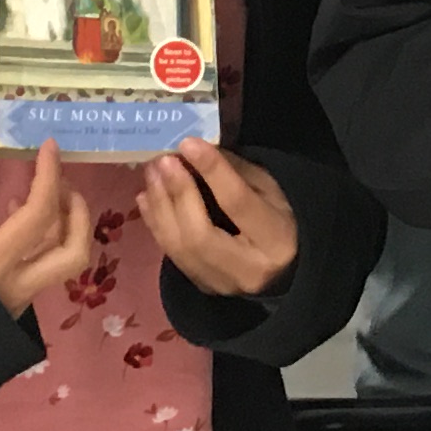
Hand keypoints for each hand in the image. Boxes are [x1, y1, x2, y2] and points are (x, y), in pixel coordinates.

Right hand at [0, 131, 95, 317]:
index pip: (39, 214)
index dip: (49, 175)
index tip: (49, 147)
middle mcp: (16, 288)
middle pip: (73, 252)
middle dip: (78, 212)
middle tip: (62, 182)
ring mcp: (15, 305)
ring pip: (60, 265)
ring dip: (62, 227)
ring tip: (39, 196)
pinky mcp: (8, 313)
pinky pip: (40, 273)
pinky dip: (41, 243)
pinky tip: (14, 225)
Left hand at [142, 137, 298, 299]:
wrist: (283, 271)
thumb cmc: (280, 221)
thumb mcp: (270, 190)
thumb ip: (236, 171)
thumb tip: (197, 151)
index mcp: (275, 240)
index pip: (237, 203)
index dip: (211, 171)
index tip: (188, 143)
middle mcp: (247, 270)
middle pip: (200, 234)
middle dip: (178, 194)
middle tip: (163, 161)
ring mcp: (220, 284)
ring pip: (179, 249)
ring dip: (160, 207)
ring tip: (152, 173)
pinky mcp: (200, 287)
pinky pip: (171, 255)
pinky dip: (155, 223)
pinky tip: (147, 197)